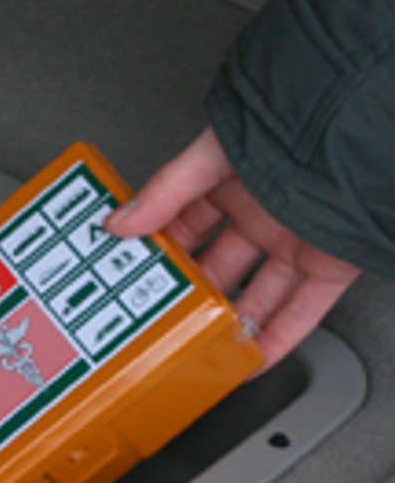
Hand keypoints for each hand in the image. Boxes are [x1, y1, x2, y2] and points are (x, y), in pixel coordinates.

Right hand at [105, 128, 360, 370]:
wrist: (359, 134)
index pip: (184, 227)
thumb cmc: (296, 126)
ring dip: (230, 323)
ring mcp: (295, 242)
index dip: (159, 253)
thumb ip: (168, 190)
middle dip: (190, 294)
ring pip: (256, 295)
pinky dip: (279, 337)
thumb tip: (122, 220)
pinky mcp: (329, 264)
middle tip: (160, 318)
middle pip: (217, 267)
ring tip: (200, 348)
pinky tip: (253, 356)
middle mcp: (262, 216)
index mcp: (231, 184)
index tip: (132, 277)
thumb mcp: (216, 154)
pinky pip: (302, 310)